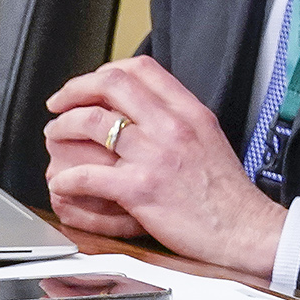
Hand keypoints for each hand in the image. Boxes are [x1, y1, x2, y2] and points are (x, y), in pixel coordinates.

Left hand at [43, 56, 285, 276]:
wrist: (244, 230)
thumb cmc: (227, 195)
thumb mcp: (210, 139)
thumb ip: (179, 121)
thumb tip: (147, 112)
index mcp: (190, 112)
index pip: (142, 69)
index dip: (106, 71)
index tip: (91, 85)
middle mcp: (172, 127)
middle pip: (113, 85)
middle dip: (75, 90)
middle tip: (60, 103)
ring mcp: (156, 156)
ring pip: (93, 123)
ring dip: (63, 128)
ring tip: (55, 138)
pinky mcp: (141, 190)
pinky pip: (89, 175)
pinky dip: (66, 179)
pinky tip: (62, 184)